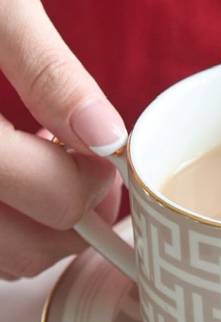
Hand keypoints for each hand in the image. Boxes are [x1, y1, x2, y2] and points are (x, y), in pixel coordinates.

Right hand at [0, 0, 124, 279]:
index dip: (97, 181)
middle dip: (73, 213)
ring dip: (32, 229)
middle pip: (25, 248)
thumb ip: (49, 73)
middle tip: (82, 163)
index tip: (104, 150)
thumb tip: (109, 138)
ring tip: (34, 160)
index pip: (52, 197)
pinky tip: (2, 174)